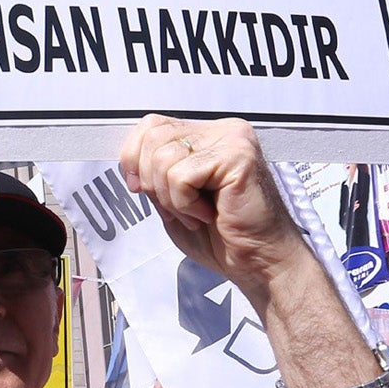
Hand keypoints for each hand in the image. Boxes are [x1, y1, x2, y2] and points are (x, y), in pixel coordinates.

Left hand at [120, 116, 306, 296]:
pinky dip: (184, 204)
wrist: (259, 262)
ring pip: (163, 157)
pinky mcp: (238, 156)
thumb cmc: (221, 236)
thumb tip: (129, 164)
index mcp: (207, 135)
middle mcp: (222, 130)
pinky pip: (181, 175)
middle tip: (178, 209)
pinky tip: (208, 214)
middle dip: (152, 183)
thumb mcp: (172, 200)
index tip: (141, 189)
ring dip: (170, 198)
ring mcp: (232, 140)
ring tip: (196, 214)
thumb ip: (153, 176)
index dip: (134, 159)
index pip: (150, 125)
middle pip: (152, 137)